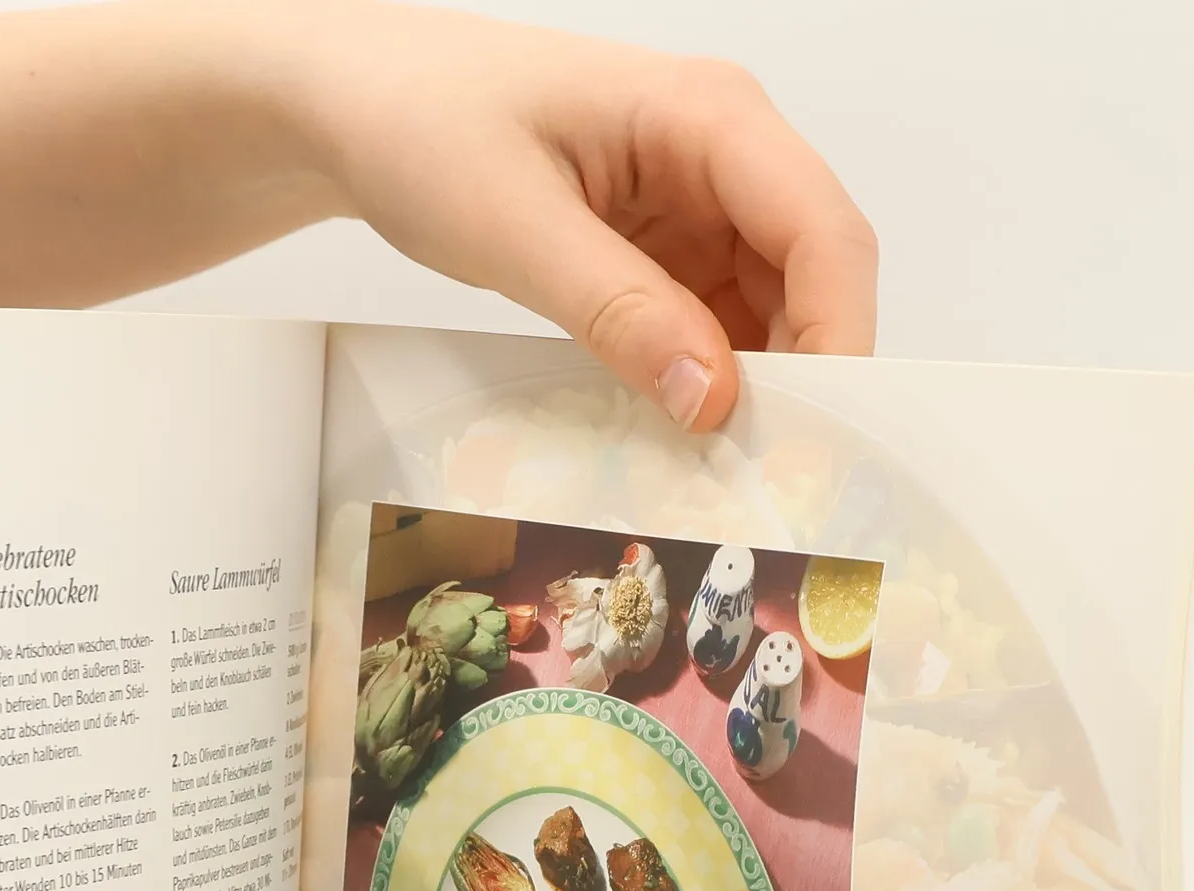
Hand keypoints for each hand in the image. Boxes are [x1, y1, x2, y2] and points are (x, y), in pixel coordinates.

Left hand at [287, 1, 877, 429]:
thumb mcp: (514, 226)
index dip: (837, 336)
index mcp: (707, 115)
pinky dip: (703, 384)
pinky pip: (710, 326)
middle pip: (812, 276)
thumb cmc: (422, 124)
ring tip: (724, 474)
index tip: (819, 435)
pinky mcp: (659, 251)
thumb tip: (711, 399)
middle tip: (773, 479)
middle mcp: (720, 155)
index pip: (821, 230)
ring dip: (755, 390)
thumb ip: (616, 310)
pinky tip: (680, 439)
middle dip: (804, 376)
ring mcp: (693, 205)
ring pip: (768, 311)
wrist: (356, 107)